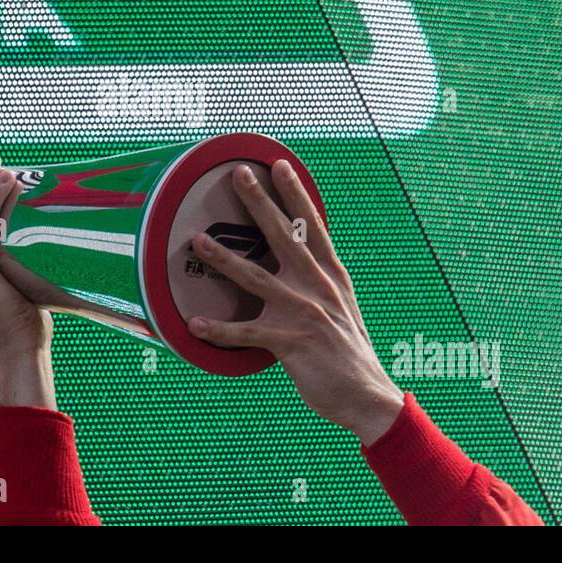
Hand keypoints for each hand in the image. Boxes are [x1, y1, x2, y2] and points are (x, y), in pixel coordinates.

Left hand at [187, 161, 404, 445]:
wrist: (367, 396)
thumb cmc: (350, 353)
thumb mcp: (343, 306)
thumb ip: (321, 282)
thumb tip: (301, 258)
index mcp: (332, 276)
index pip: (312, 226)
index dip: (295, 195)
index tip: (279, 166)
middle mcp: (318, 287)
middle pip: (283, 236)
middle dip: (259, 203)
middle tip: (238, 175)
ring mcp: (304, 312)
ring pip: (255, 277)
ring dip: (223, 259)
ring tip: (197, 241)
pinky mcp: (290, 342)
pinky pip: (245, 333)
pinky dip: (218, 329)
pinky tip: (194, 324)